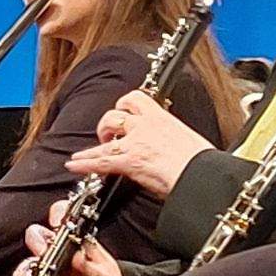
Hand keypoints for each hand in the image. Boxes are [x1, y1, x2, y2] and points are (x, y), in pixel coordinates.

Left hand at [76, 88, 211, 192]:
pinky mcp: (128, 162)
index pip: (136, 100)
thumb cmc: (201, 162)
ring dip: (93, 144)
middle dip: (107, 124)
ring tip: (85, 152)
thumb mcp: (187, 140)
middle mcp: (145, 126)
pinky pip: (100, 161)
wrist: (200, 175)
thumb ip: (172, 138)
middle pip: (115, 115)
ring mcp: (134, 144)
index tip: (122, 109)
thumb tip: (171, 145)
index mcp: (161, 118)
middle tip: (107, 134)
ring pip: (105, 137)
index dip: (124, 104)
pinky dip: (84, 163)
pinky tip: (74, 165)